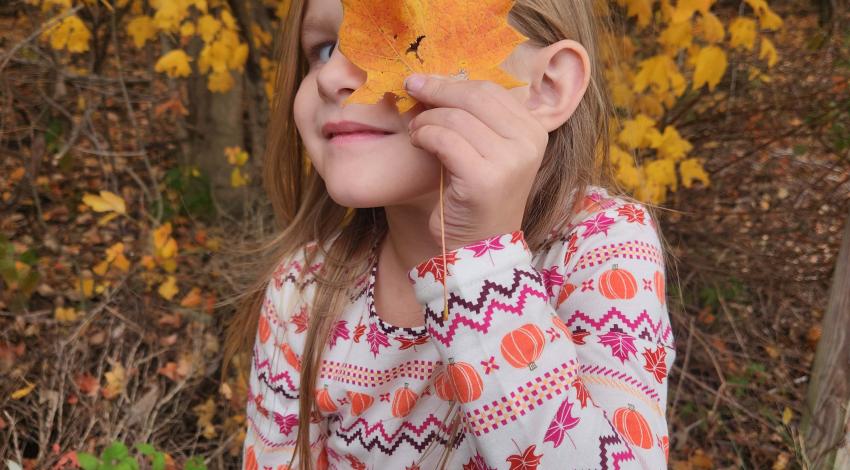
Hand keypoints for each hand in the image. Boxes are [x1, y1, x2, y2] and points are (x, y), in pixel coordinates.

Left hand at [404, 73, 548, 252]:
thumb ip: (475, 119)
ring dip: (426, 119)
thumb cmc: (475, 198)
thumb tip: (437, 79)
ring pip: (456, 118)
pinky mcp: (485, 179)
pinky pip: (445, 140)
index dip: (453, 82)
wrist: (480, 250)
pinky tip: (417, 143)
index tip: (425, 83)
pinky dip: (424, 136)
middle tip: (412, 91)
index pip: (491, 90)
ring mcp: (510, 162)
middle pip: (475, 97)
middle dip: (437, 91)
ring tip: (416, 131)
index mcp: (534, 131)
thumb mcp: (485, 151)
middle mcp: (529, 144)